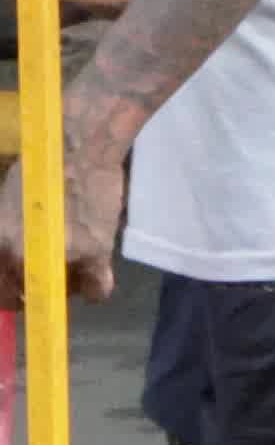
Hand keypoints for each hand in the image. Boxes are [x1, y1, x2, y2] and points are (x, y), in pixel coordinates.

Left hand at [0, 111, 128, 302]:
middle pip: (24, 297)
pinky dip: (96, 287)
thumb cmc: (38, 170)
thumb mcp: (6, 206)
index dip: (7, 293)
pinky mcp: (95, 256)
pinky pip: (97, 291)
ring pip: (62, 293)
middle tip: (45, 272)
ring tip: (74, 259)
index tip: (16, 290)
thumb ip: (6, 237)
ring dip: (67, 283)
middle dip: (33, 289)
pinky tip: (96, 271)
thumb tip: (16, 258)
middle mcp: (21, 256)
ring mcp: (59, 258)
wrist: (78, 148)